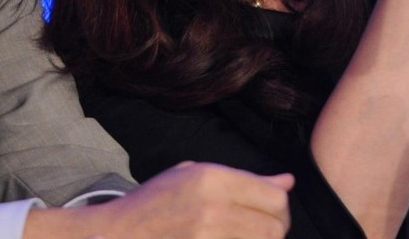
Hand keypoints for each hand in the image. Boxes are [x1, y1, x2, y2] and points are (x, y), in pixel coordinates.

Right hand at [89, 161, 291, 238]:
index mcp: (210, 178)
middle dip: (275, 227)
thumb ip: (244, 179)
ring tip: (244, 234)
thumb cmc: (156, 201)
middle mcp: (213, 207)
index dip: (279, 205)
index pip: (275, 196)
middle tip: (260, 227)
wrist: (120, 232)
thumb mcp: (194, 175)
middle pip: (276, 226)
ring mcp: (208, 236)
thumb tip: (287, 182)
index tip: (269, 209)